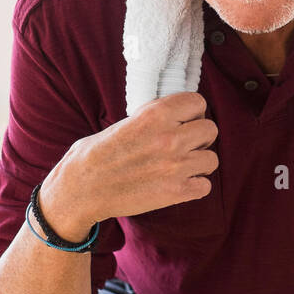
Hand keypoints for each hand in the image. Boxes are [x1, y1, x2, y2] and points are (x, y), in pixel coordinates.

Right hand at [52, 92, 218, 225]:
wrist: (80, 190)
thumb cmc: (95, 155)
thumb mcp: (123, 122)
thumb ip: (152, 119)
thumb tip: (174, 117)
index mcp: (155, 115)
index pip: (198, 102)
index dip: (193, 113)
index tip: (184, 121)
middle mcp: (169, 138)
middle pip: (211, 129)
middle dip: (200, 137)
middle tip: (185, 144)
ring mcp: (175, 166)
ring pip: (212, 159)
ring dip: (199, 162)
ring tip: (181, 166)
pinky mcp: (175, 192)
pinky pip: (205, 186)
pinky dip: (195, 186)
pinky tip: (179, 184)